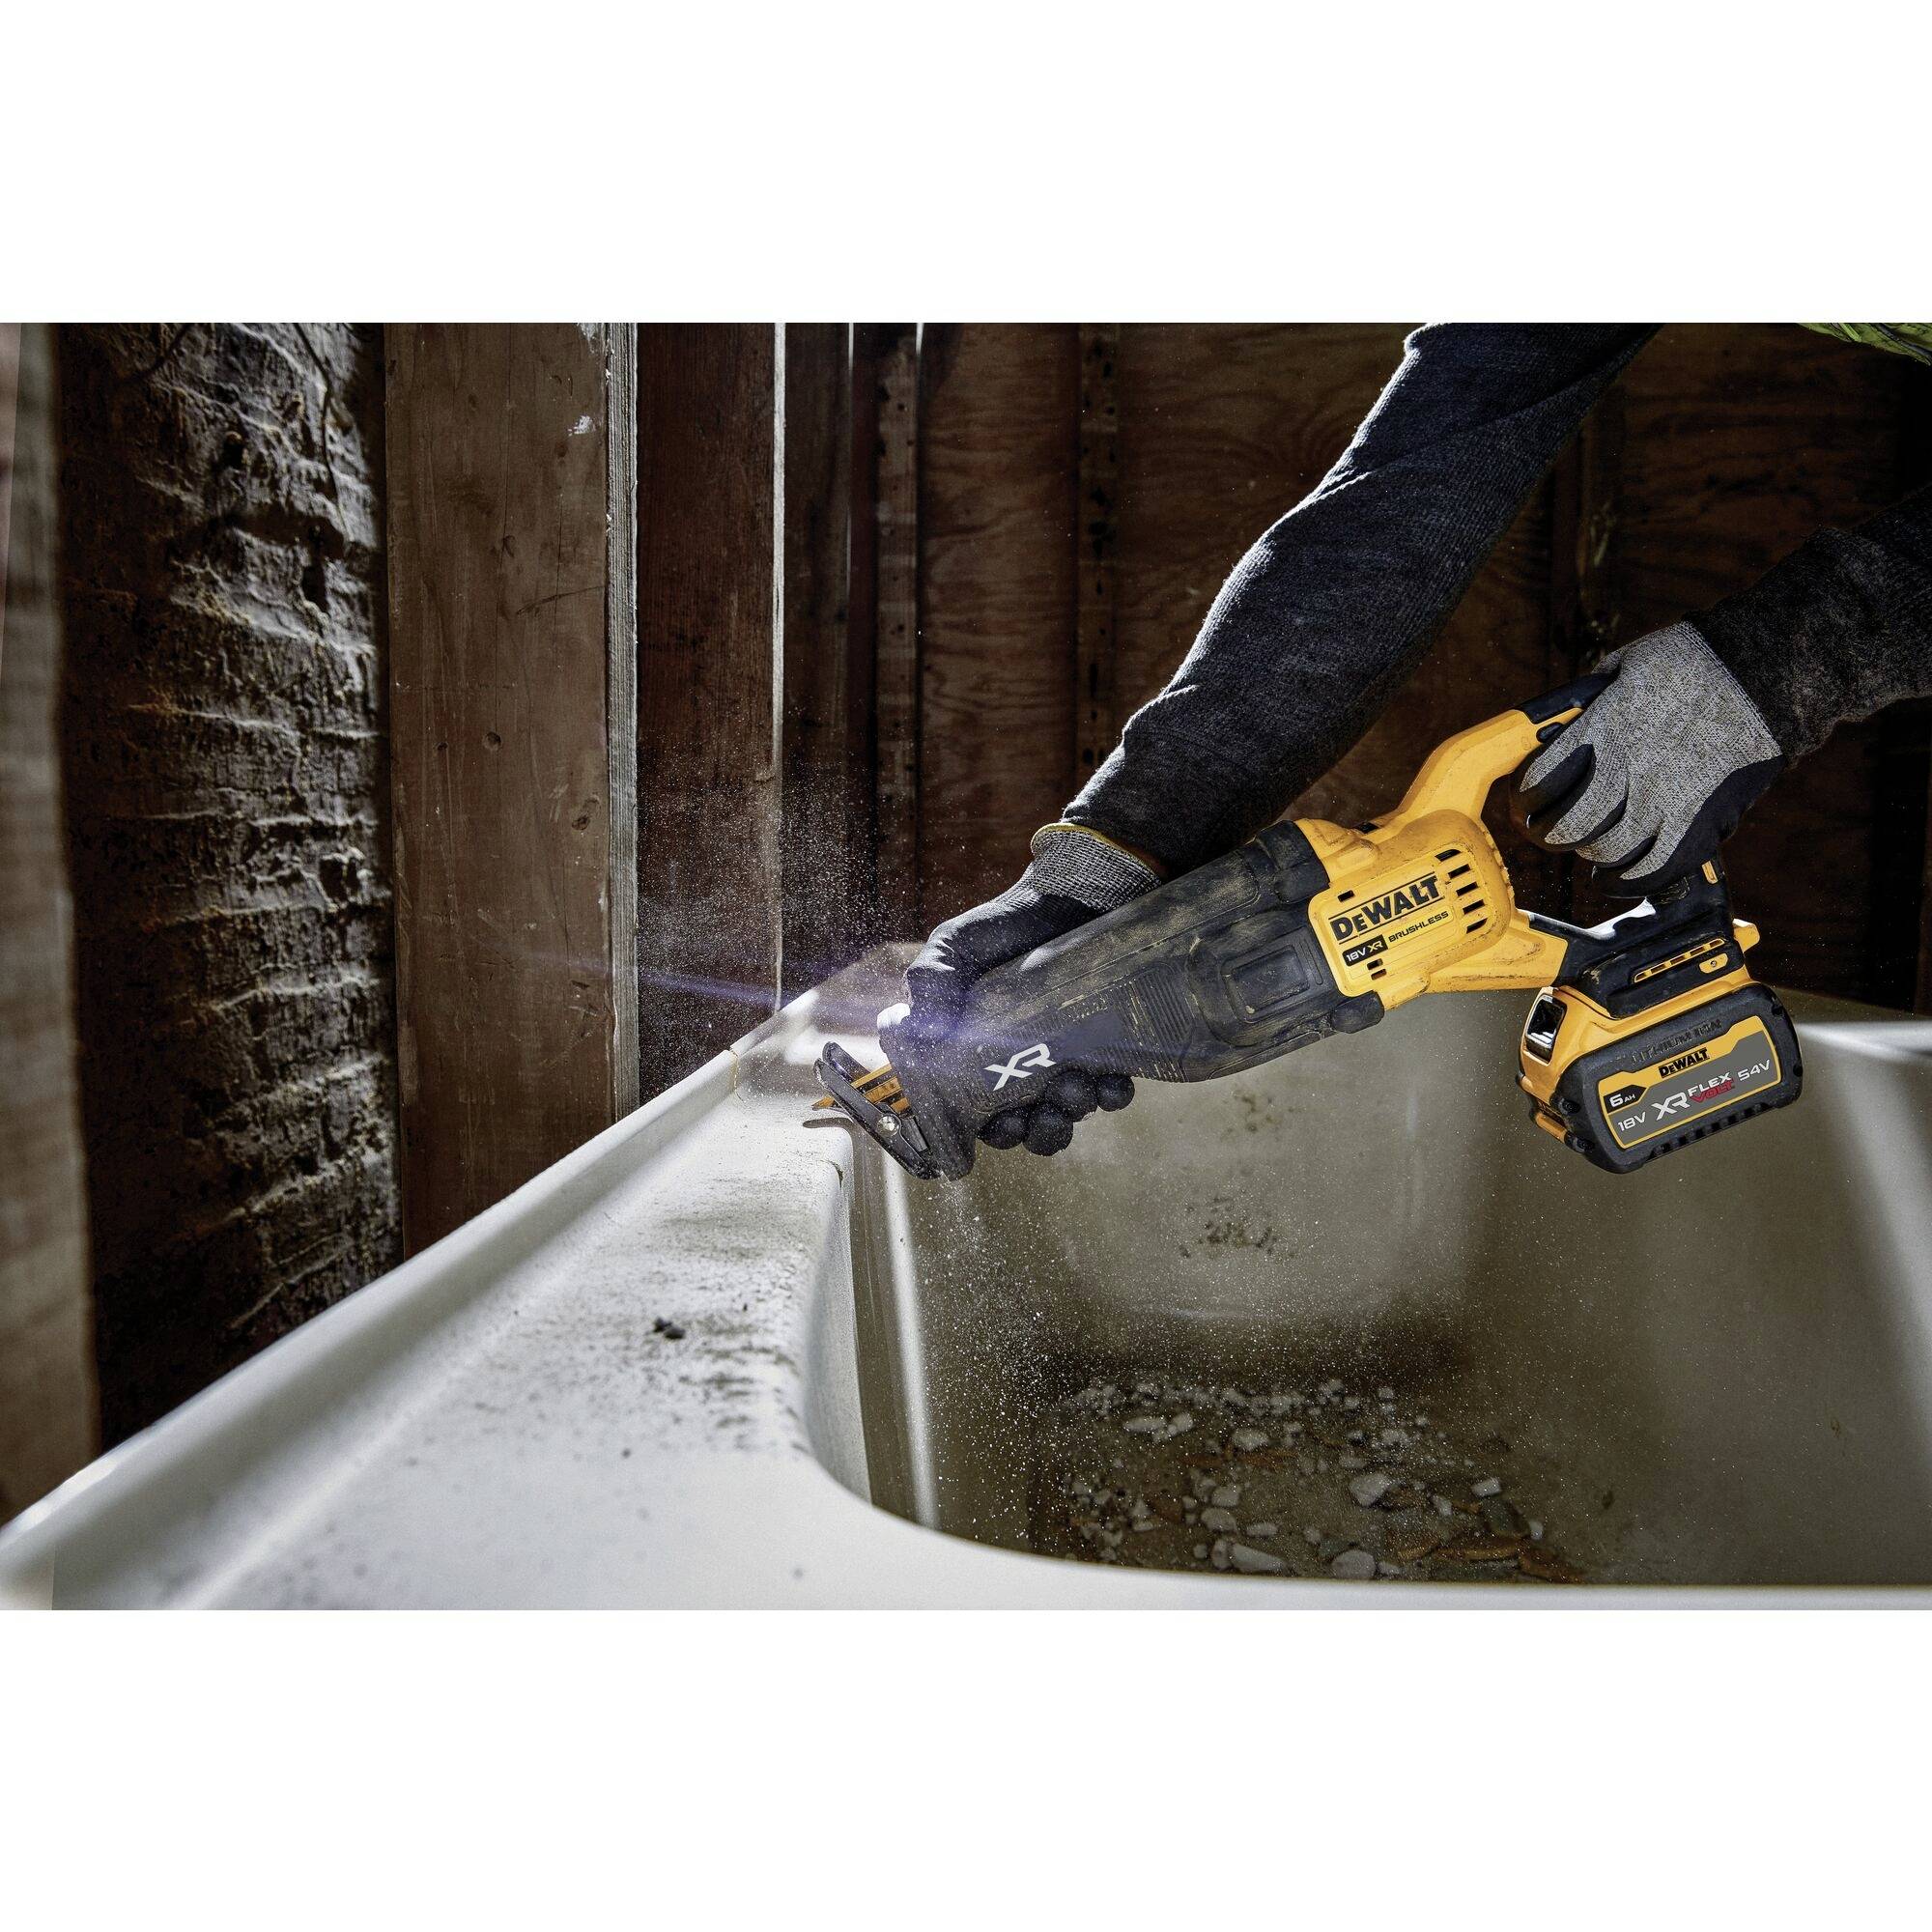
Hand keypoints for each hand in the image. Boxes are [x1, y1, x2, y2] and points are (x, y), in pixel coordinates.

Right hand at [899, 824, 1157, 1156]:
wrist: (1072, 894)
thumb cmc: (1006, 922)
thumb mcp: (955, 945)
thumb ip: (932, 979)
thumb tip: (918, 1025)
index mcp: (980, 1056)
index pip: (984, 1117)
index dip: (994, 1131)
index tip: (1003, 1123)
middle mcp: (1025, 1064)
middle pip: (1031, 1128)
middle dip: (1039, 1131)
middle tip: (1042, 1113)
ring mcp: (1068, 1058)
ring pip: (1072, 1112)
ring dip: (1073, 1112)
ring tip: (1075, 1087)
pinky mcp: (1107, 1045)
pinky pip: (1113, 1088)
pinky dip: (1112, 1093)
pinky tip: (1110, 1079)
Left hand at [1516, 622, 1782, 892]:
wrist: (1768, 671)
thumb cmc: (1694, 661)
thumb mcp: (1625, 665)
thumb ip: (1588, 700)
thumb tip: (1559, 725)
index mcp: (1604, 727)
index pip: (1541, 782)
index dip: (1526, 800)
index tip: (1526, 804)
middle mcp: (1630, 768)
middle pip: (1569, 827)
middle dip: (1551, 835)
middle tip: (1551, 832)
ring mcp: (1668, 799)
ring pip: (1608, 852)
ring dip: (1592, 854)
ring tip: (1590, 846)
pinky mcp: (1703, 822)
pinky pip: (1656, 870)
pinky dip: (1629, 881)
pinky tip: (1616, 876)